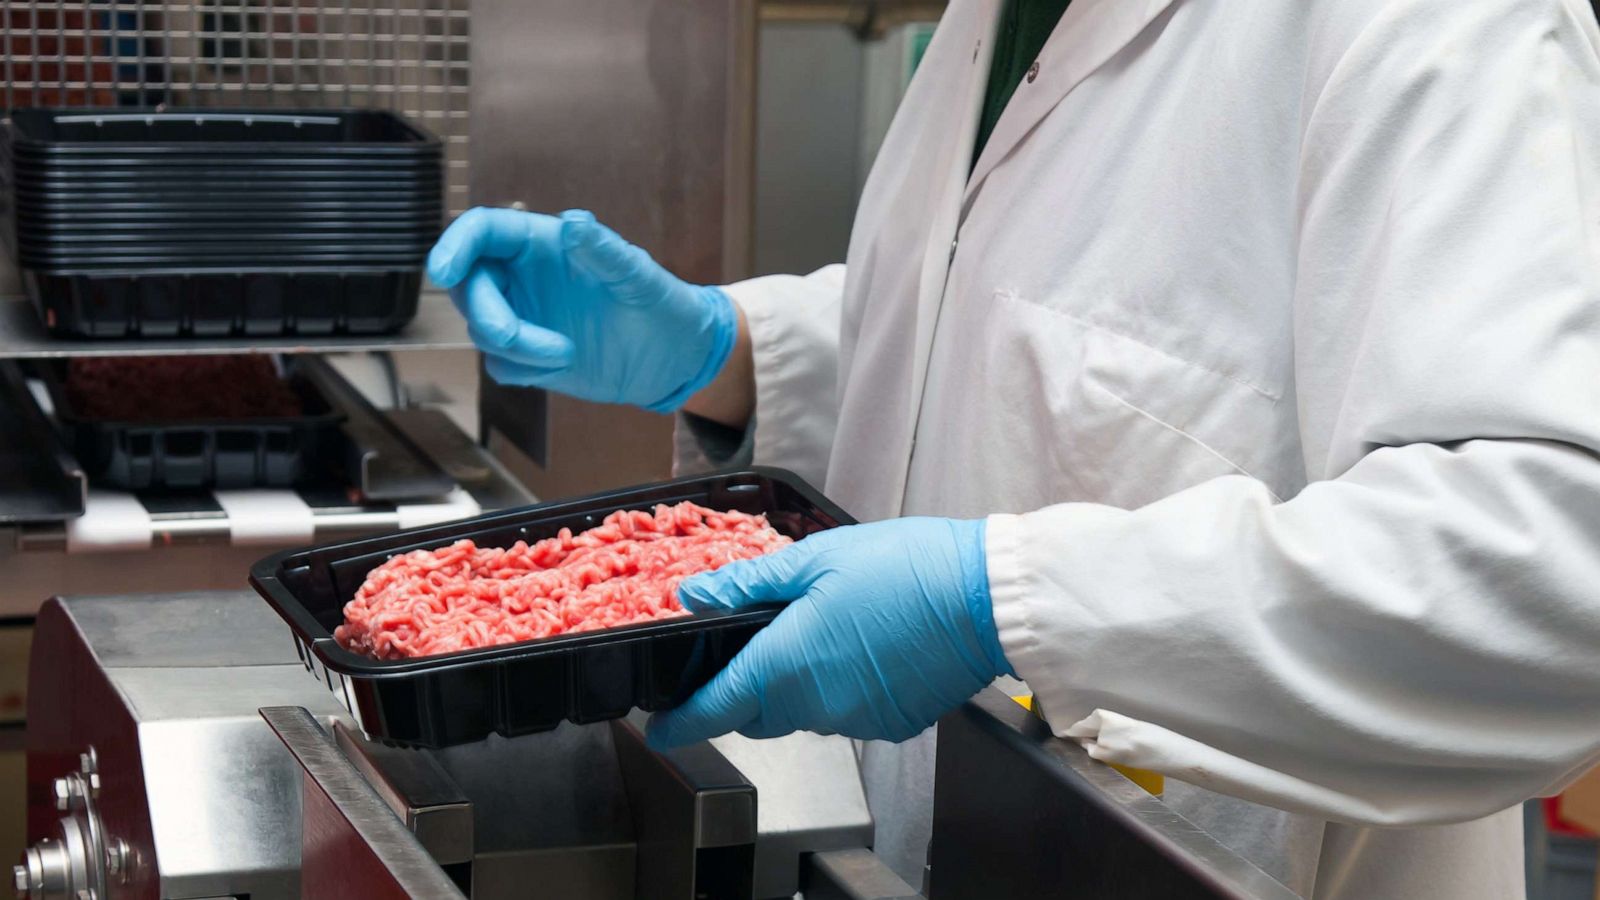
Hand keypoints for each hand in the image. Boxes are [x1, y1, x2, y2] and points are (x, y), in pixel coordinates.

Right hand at [427, 207, 736, 412]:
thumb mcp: (638, 277)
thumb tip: (574, 222)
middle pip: (468, 285)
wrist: (672, 357)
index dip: (454, 246)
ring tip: (567, 353)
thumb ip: (605, 251)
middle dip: (486, 314)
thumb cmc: (661, 304)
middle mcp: (523, 275)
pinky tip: (563, 366)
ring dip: (515, 347)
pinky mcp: (528, 355)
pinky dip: (523, 369)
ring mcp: (523, 315)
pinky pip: (499, 364)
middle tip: (514, 338)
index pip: (481, 232)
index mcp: (542, 243)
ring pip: (481, 329)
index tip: (442, 273)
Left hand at [646, 517, 1013, 747]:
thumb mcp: (816, 558)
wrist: (986, 597)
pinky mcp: (891, 724)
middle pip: (757, 715)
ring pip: (803, 715)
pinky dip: (841, 689)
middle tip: (755, 647)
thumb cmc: (906, 568)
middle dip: (745, 691)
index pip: (714, 710)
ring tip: (824, 631)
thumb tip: (695, 596)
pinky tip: (863, 649)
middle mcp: (817, 705)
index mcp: (786, 664)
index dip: (681, 722)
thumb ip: (749, 584)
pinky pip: (846, 714)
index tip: (660, 728)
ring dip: (798, 686)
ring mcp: (856, 720)